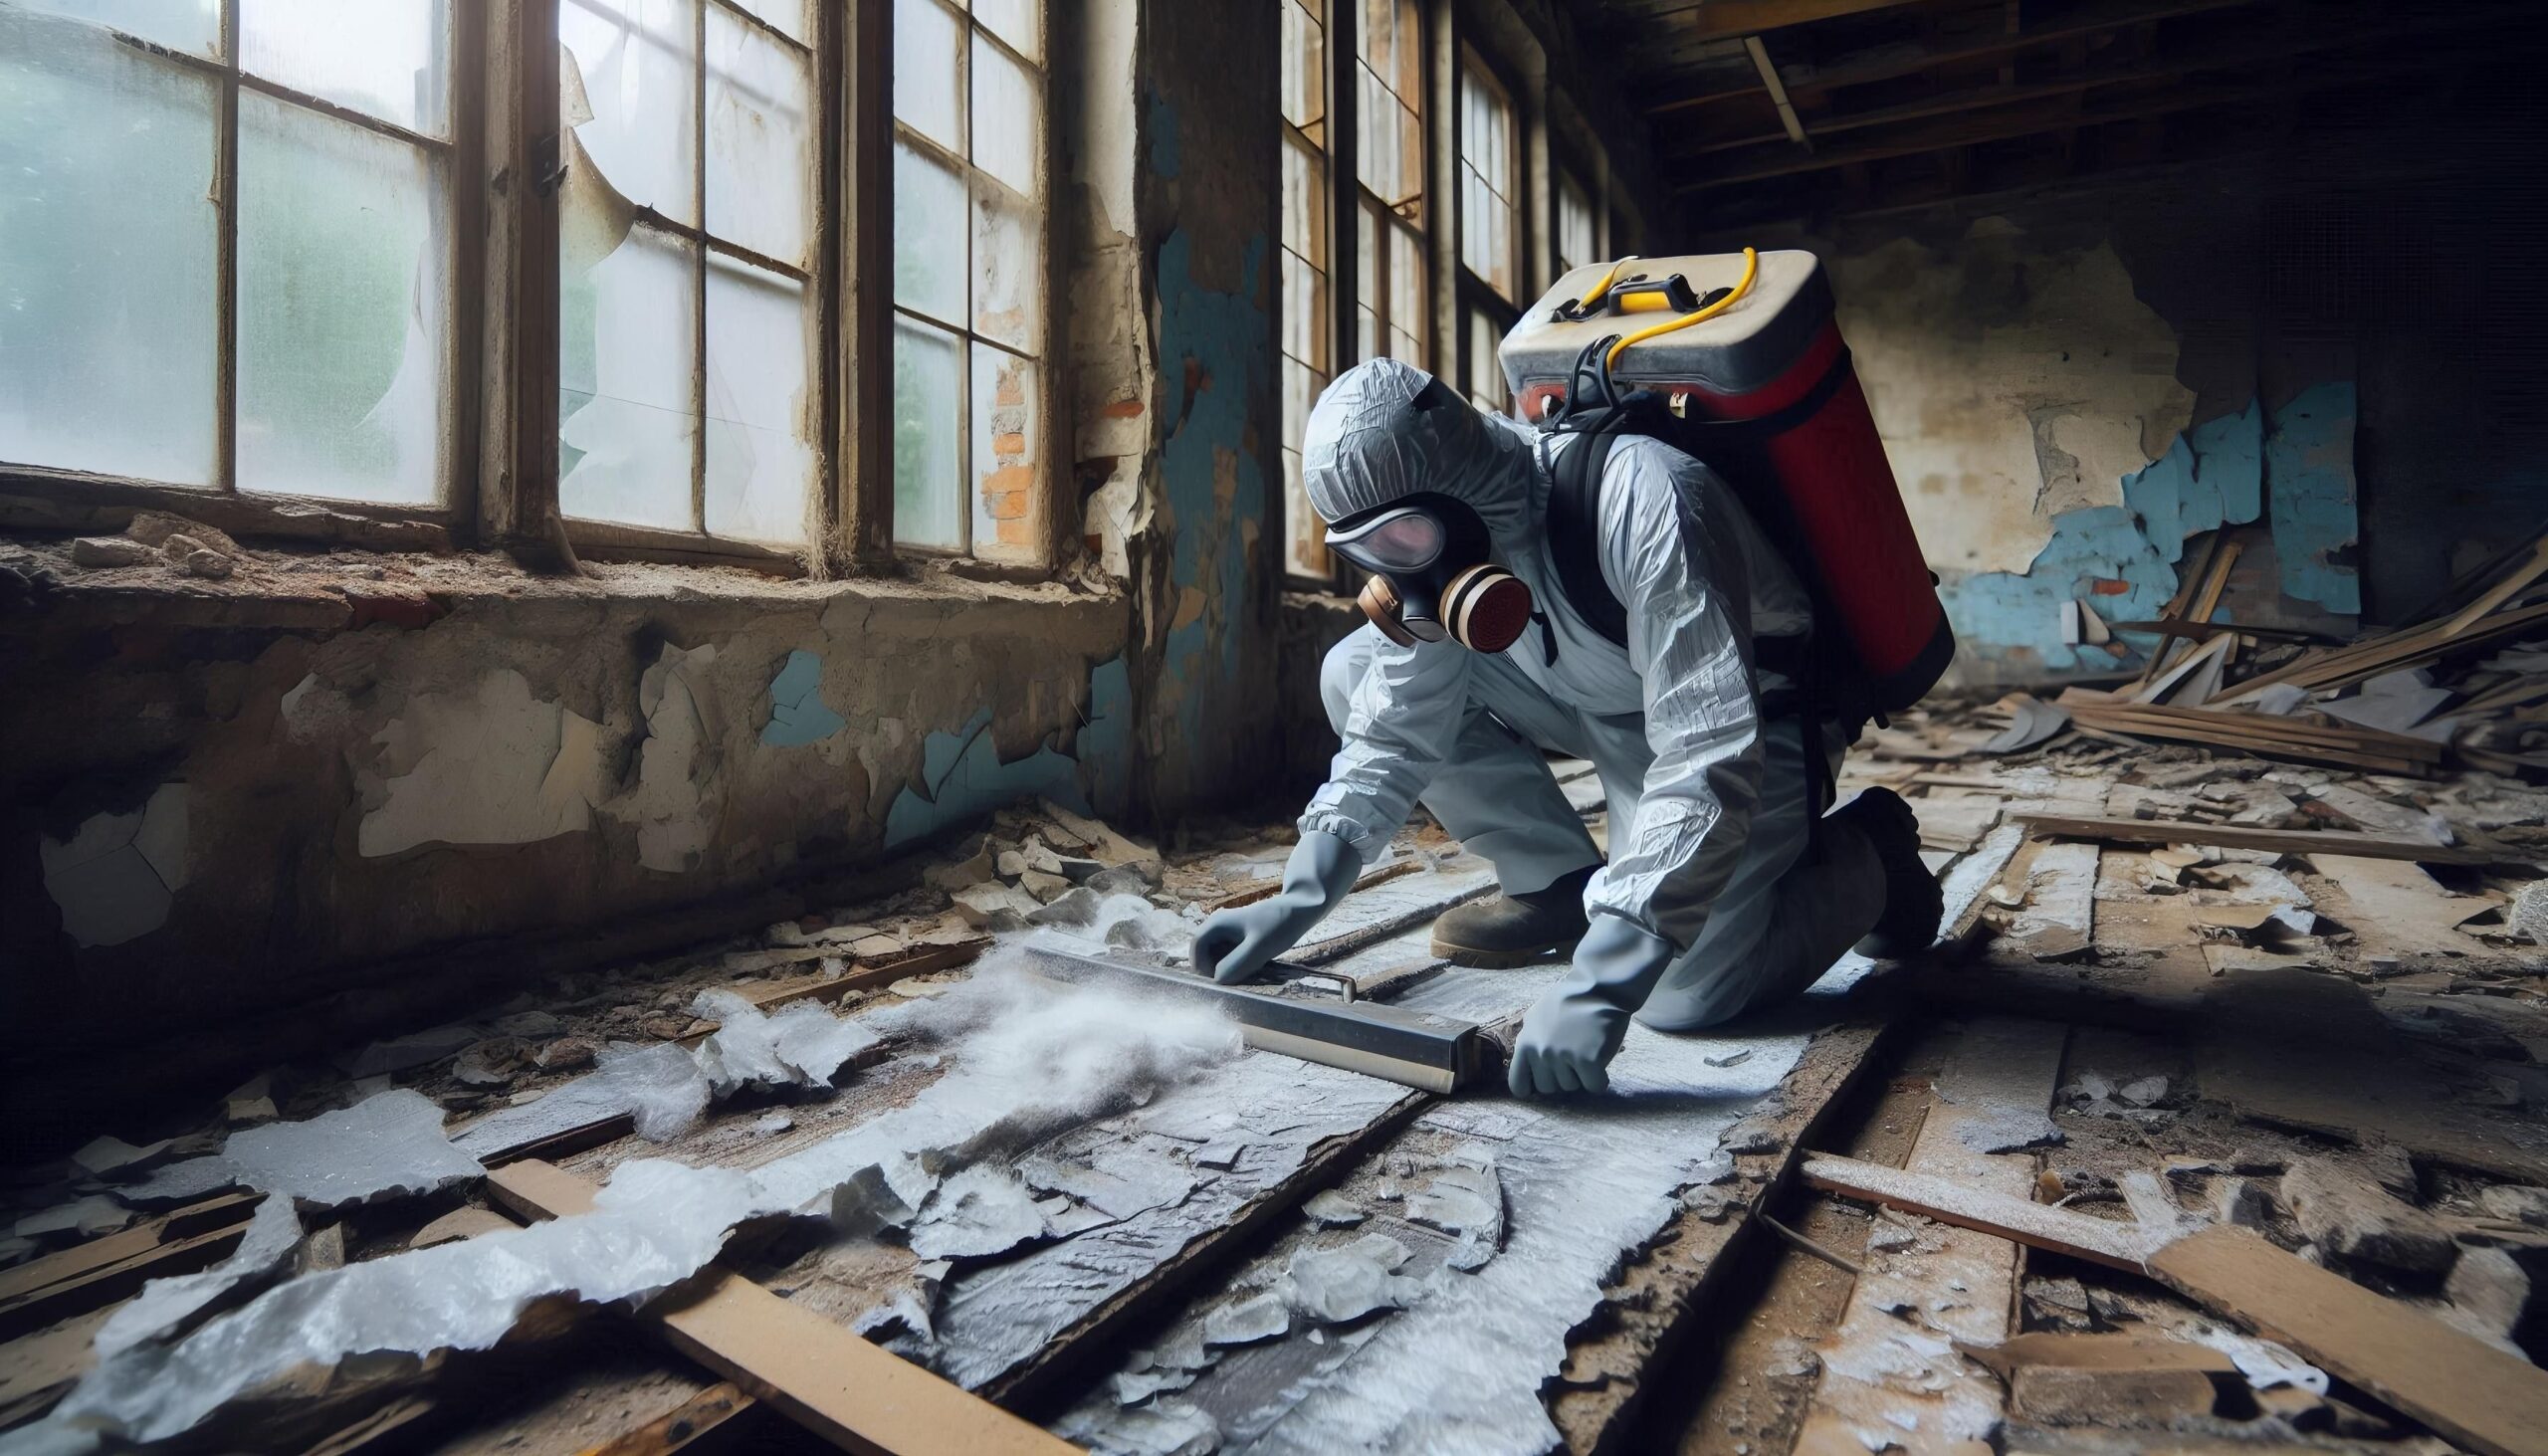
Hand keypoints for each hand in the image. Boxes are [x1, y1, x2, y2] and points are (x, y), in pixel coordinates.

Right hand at [1193, 831, 1362, 983]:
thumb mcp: (1258, 948)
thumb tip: (1217, 981)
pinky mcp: (1237, 937)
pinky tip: (1254, 965)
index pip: (1195, 950)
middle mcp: (1217, 926)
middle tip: (1238, 978)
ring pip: (1216, 956)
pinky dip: (1236, 963)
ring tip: (1249, 971)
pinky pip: (1228, 954)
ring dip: (1227, 967)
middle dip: (1215, 969)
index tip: (1221, 982)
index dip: (1202, 969)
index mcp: (1216, 925)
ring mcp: (1227, 931)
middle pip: (1204, 954)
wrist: (1301, 908)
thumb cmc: (1279, 925)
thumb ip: (1236, 964)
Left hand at [1507, 914, 1676, 1095]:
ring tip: (1587, 1051)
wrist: (1599, 986)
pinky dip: (1600, 1079)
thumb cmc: (1570, 1000)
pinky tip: (1601, 1060)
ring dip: (1581, 1075)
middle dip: (1562, 1077)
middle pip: (1548, 1088)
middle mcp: (1540, 1053)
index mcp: (1525, 1043)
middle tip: (1574, 1058)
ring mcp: (1563, 1058)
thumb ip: (1531, 1040)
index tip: (1547, 1079)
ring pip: (1572, 1087)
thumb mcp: (1537, 1017)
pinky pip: (1594, 1086)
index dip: (1533, 1086)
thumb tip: (1528, 1062)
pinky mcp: (1588, 1061)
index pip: (1519, 1085)